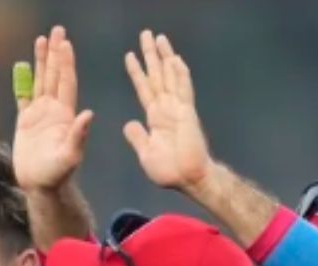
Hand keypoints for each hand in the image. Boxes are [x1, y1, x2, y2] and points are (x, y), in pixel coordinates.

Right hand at [12, 25, 94, 192]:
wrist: (40, 186)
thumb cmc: (58, 175)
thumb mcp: (70, 156)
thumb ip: (78, 136)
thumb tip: (89, 114)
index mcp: (66, 115)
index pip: (66, 83)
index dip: (66, 63)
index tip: (65, 44)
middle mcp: (54, 111)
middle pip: (54, 75)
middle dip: (55, 53)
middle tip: (56, 31)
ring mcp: (40, 115)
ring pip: (40, 81)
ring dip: (41, 61)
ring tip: (41, 39)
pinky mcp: (25, 122)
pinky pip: (23, 96)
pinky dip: (23, 81)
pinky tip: (22, 66)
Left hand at [123, 31, 212, 192]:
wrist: (188, 179)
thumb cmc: (169, 170)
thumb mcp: (146, 153)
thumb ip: (138, 137)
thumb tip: (129, 124)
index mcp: (155, 117)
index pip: (144, 88)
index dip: (137, 72)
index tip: (130, 55)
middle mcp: (166, 108)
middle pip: (157, 75)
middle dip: (151, 55)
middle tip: (146, 34)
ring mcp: (178, 108)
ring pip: (170, 76)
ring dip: (164, 57)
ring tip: (159, 38)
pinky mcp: (188, 113)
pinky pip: (183, 90)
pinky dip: (180, 74)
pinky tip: (175, 60)